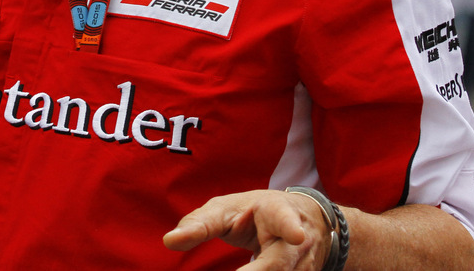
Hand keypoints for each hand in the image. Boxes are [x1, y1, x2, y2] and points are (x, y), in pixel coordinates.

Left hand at [163, 189, 330, 270]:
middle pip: (279, 264)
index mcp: (279, 212)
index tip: (295, 235)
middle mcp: (298, 241)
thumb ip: (200, 224)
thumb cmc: (256, 212)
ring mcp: (305, 264)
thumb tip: (169, 241)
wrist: (301, 221)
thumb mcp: (227, 209)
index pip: (286, 219)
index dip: (291, 228)